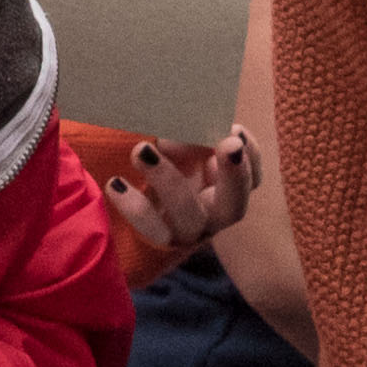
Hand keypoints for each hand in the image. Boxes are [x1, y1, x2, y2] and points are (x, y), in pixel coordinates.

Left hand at [104, 130, 257, 256]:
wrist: (123, 215)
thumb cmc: (155, 165)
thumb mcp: (174, 148)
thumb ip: (185, 137)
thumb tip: (181, 124)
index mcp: (223, 189)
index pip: (251, 179)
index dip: (250, 156)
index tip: (235, 129)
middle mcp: (211, 215)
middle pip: (235, 206)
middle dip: (235, 175)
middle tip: (228, 144)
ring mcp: (186, 232)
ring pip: (190, 216)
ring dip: (169, 180)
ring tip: (142, 150)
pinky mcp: (155, 242)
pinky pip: (150, 229)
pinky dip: (135, 207)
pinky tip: (116, 184)